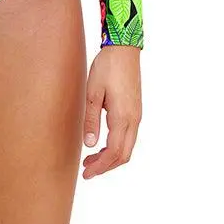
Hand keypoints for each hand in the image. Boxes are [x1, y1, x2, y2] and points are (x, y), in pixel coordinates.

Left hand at [81, 44, 140, 178]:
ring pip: (127, 147)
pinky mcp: (135, 109)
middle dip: (106, 166)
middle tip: (86, 170)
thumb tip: (90, 145)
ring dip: (111, 157)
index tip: (86, 174)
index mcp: (123, 117)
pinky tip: (102, 142)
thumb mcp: (92, 92)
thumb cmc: (106, 67)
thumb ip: (91, 119)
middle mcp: (134, 120)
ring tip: (91, 158)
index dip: (101, 167)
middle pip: (124, 155)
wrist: (124, 49)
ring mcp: (137, 115)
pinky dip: (116, 146)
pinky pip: (129, 136)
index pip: (114, 153)